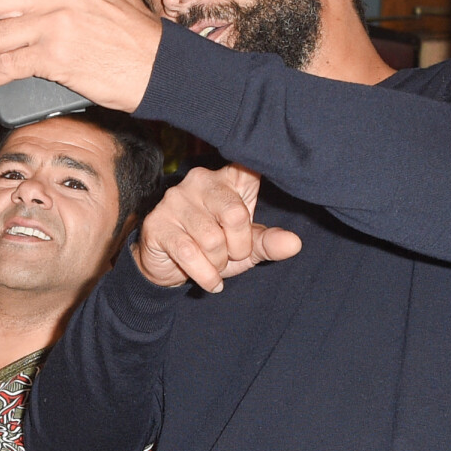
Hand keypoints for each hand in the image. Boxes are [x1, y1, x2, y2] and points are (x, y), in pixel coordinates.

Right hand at [134, 164, 301, 292]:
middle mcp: (200, 180)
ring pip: (212, 239)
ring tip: (214, 264)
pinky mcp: (157, 223)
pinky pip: (189, 253)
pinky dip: (205, 275)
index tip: (263, 197)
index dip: (259, 177)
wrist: (168, 268)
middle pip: (235, 215)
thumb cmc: (212, 250)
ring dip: (218, 263)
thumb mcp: (246, 247)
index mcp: (228, 179)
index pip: (250, 169)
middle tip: (231, 255)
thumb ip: (269, 242)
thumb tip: (294, 243)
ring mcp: (175, 199)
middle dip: (239, 247)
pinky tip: (210, 281)